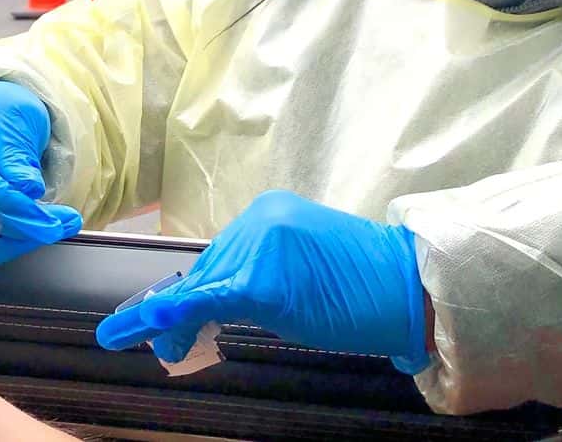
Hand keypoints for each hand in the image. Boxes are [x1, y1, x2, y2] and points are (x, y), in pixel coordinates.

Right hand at [0, 81, 82, 271]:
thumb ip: (19, 156)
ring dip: (2, 246)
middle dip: (17, 231)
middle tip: (56, 226)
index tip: (49, 221)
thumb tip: (27, 192)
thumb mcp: (19, 117)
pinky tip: (11, 240)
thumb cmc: (0, 109)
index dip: (11, 207)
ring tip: (37, 232)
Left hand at [95, 190, 429, 373]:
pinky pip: (212, 299)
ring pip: (206, 288)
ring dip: (181, 323)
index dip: (192, 291)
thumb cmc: (363, 288)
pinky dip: (181, 314)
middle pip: (208, 271)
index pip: (220, 256)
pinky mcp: (262, 282)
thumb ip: (259, 274)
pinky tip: (152, 325)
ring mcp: (261, 247)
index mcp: (270, 213)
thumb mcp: (303, 270)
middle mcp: (261, 220)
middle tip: (166, 344)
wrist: (409, 291)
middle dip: (182, 311)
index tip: (165, 317)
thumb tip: (207, 303)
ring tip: (170, 349)